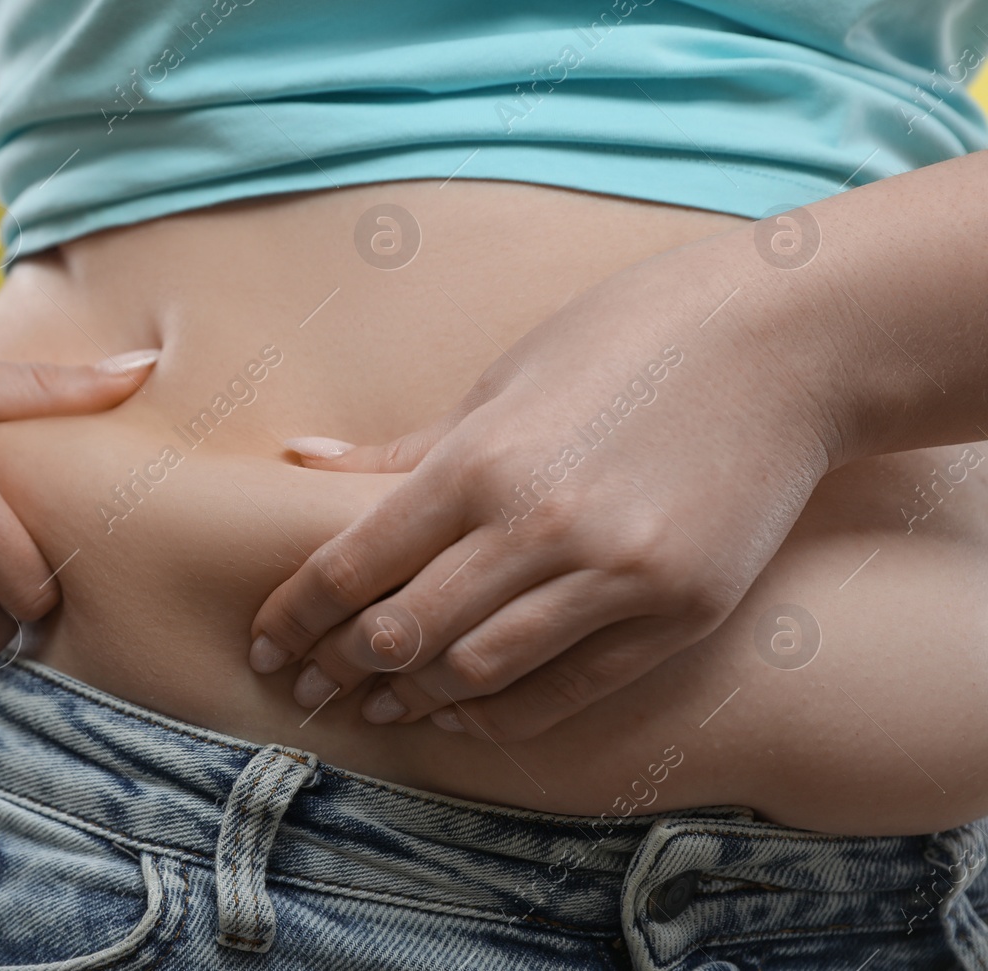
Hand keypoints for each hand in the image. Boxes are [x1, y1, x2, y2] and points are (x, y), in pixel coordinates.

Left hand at [248, 237, 845, 740]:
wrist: (786, 341)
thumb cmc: (626, 339)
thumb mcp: (503, 379)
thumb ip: (404, 447)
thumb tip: (300, 462)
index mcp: (479, 458)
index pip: (354, 563)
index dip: (298, 615)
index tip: (267, 642)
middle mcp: (537, 525)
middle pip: (403, 630)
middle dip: (338, 667)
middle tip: (305, 687)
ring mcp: (614, 574)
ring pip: (478, 671)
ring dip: (412, 698)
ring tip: (375, 706)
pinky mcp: (678, 611)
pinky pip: (568, 688)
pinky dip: (502, 713)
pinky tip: (462, 714)